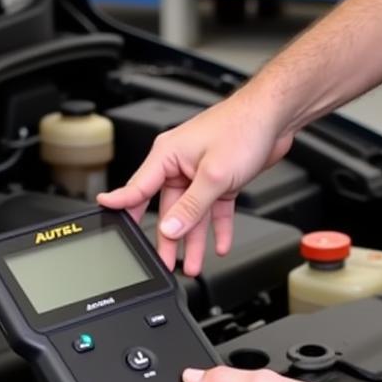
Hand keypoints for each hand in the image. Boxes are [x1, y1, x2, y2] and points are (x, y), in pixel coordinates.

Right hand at [97, 91, 292, 275]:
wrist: (274, 116)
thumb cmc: (242, 128)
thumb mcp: (213, 176)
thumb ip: (191, 206)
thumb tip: (170, 228)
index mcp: (167, 156)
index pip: (137, 188)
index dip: (121, 205)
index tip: (106, 217)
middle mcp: (180, 165)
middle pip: (167, 210)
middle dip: (168, 238)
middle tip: (164, 263)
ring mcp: (199, 173)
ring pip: (192, 214)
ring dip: (193, 240)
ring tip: (192, 264)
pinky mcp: (219, 180)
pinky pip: (213, 209)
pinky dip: (216, 227)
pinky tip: (219, 245)